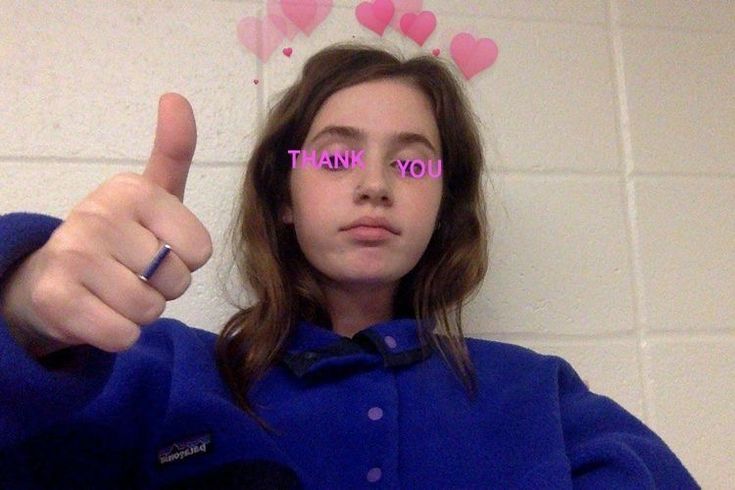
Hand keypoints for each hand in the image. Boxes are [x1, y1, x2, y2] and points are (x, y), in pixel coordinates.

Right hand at [0, 93, 212, 355]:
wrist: (53, 277)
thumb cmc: (119, 236)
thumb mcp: (152, 194)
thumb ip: (173, 151)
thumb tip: (177, 97)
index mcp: (130, 189)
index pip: (200, 250)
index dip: (186, 260)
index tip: (157, 247)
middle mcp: (97, 214)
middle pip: (176, 280)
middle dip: (162, 287)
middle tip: (132, 273)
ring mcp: (72, 256)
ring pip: (150, 310)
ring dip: (141, 312)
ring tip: (116, 291)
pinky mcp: (55, 300)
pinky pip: (122, 336)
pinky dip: (119, 335)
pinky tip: (100, 313)